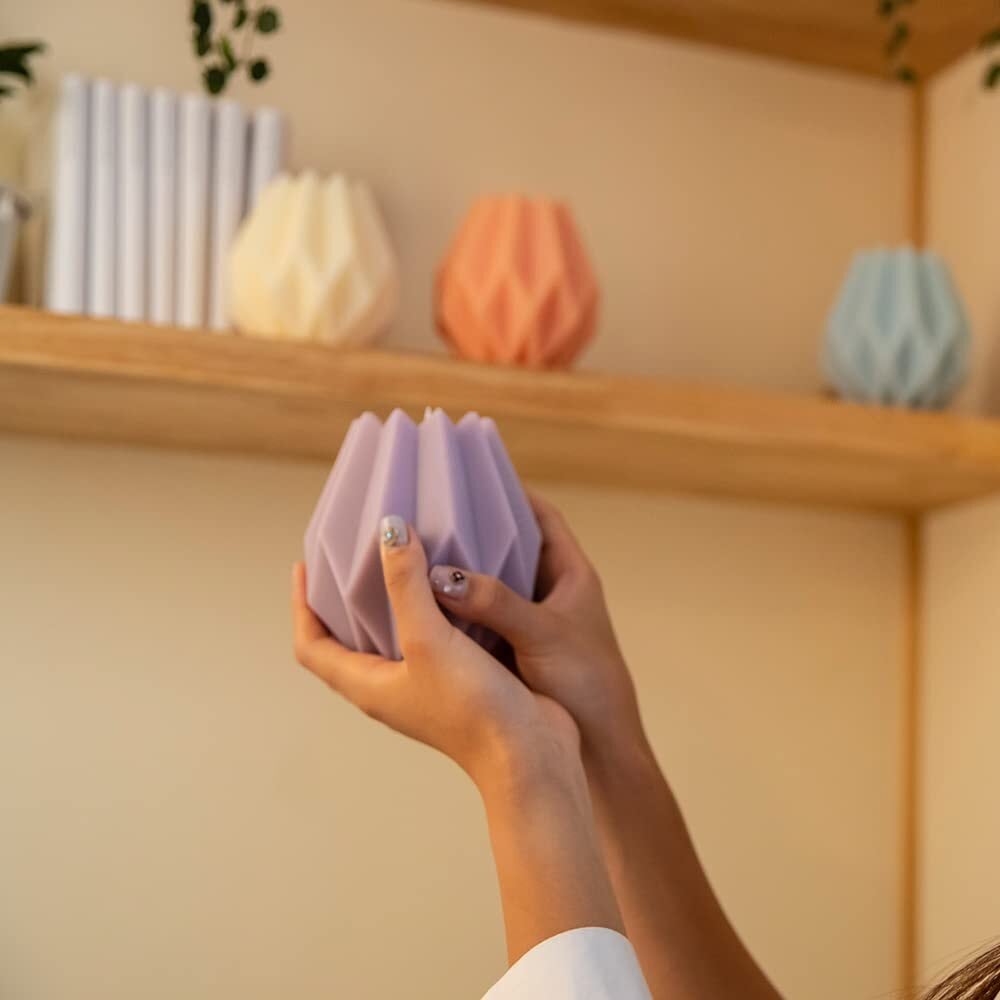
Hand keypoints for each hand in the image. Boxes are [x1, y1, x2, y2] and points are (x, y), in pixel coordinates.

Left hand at [291, 515, 577, 791]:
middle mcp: (389, 687)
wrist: (529, 755)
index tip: (305, 566)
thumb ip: (407, 585)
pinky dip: (427, 608)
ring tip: (395, 560)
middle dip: (341, 600)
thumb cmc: (471, 707)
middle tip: (348, 556)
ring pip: (390, 637)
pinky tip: (447, 584)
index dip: (301, 606)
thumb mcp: (430, 639)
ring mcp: (424, 686)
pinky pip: (429, 638)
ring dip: (386, 602)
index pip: (312, 646)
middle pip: (347, 640)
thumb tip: (390, 530)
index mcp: (368, 685)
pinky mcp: (456, 681)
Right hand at [427, 493, 647, 764]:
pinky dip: (458, 608)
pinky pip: (481, 617)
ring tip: (419, 548)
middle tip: (431, 509)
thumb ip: (495, 602)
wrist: (602, 751)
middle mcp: (551, 593)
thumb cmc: (588, 685)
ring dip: (463, 569)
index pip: (541, 517)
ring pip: (492, 582)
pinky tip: (426, 603)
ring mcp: (533, 622)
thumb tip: (439, 574)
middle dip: (476, 528)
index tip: (473, 472)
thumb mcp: (542, 635)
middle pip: (511, 546)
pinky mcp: (516, 651)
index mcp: (571, 575)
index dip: (511, 492)